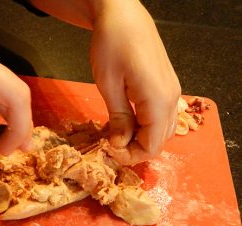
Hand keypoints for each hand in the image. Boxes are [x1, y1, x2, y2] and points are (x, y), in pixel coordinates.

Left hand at [90, 0, 180, 164]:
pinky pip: (160, 116)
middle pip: (160, 140)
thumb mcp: (108, 85)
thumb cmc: (111, 45)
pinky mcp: (165, 85)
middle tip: (109, 144)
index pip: (152, 145)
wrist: (122, 15)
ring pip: (162, 129)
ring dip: (140, 138)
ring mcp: (171, 91)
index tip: (109, 151)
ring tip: (115, 133)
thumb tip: (120, 144)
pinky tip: (125, 120)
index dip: (131, 155)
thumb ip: (118, 118)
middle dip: (135, 149)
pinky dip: (145, 125)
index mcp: (158, 100)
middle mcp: (171, 98)